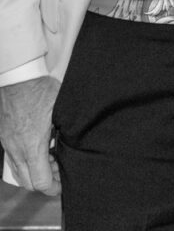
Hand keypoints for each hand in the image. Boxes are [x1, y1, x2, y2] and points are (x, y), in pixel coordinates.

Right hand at [0, 76, 60, 194]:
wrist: (19, 76)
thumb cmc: (40, 89)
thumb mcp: (61, 111)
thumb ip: (66, 131)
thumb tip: (77, 141)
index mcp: (32, 146)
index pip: (41, 182)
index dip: (54, 187)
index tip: (63, 183)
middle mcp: (17, 149)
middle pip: (28, 183)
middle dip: (44, 182)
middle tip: (59, 169)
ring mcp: (8, 143)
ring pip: (18, 172)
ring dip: (33, 172)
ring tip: (49, 157)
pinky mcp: (5, 136)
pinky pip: (12, 159)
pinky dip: (25, 161)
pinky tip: (37, 147)